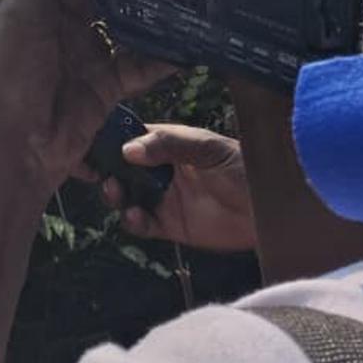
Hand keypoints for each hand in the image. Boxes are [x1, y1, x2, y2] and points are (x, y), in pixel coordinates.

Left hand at [0, 0, 172, 196]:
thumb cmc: (9, 76)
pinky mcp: (106, 85)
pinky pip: (138, 66)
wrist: (19, 149)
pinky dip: (161, 57)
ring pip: (123, 26)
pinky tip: (188, 41)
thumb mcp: (25, 12)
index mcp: (36, 4)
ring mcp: (86, 55)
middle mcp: (62, 26)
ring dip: (147, 12)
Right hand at [102, 124, 255, 250]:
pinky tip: (135, 217)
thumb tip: (128, 150)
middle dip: (107, 170)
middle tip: (101, 175)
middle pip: (122, 168)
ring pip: (127, 196)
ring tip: (115, 193)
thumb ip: (169, 146)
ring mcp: (165, 197)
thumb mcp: (208, 148)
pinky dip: (133, 222)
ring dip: (116, 195)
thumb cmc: (244, 166)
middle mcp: (161, 169)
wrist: (273, 209)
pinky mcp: (172, 226)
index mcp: (167, 142)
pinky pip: (144, 224)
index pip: (130, 136)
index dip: (108, 139)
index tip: (89, 143)